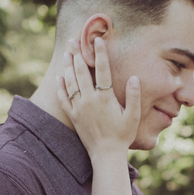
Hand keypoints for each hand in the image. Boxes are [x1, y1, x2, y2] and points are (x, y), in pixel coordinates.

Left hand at [56, 37, 139, 156]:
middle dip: (78, 54)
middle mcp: (89, 100)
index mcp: (105, 97)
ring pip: (71, 81)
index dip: (99, 53)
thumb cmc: (123, 135)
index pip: (102, 69)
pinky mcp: (73, 116)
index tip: (97, 40)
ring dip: (68, 66)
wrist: (106, 155)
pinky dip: (61, 86)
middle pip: (82, 71)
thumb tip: (134, 78)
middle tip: (74, 40)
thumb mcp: (133, 116)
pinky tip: (59, 77)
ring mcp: (79, 107)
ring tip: (67, 53)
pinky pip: (63, 98)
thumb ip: (134, 96)